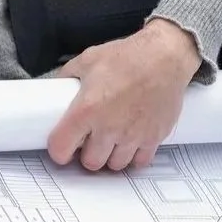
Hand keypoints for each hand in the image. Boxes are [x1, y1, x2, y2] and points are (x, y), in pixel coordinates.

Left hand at [45, 18, 201, 171]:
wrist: (164, 57)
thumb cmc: (127, 57)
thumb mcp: (88, 59)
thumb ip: (68, 76)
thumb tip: (57, 86)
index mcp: (86, 109)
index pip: (61, 148)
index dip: (58, 150)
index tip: (61, 146)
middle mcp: (108, 127)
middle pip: (90, 163)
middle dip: (87, 154)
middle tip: (89, 142)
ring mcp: (132, 135)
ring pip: (115, 165)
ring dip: (110, 156)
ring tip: (110, 141)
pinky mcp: (154, 137)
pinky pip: (139, 162)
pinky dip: (133, 156)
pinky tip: (130, 142)